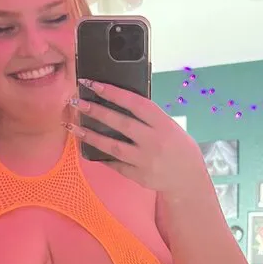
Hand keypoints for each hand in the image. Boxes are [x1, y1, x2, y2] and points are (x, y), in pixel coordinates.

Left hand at [66, 79, 207, 194]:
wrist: (188, 179)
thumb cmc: (178, 147)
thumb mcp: (170, 127)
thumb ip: (149, 118)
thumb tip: (120, 103)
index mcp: (163, 124)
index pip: (136, 104)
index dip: (114, 93)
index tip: (94, 84)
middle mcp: (154, 141)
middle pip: (121, 123)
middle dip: (96, 112)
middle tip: (77, 103)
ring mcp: (145, 160)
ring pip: (113, 146)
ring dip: (91, 136)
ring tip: (74, 127)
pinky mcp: (138, 176)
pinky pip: (115, 164)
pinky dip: (101, 156)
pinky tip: (87, 148)